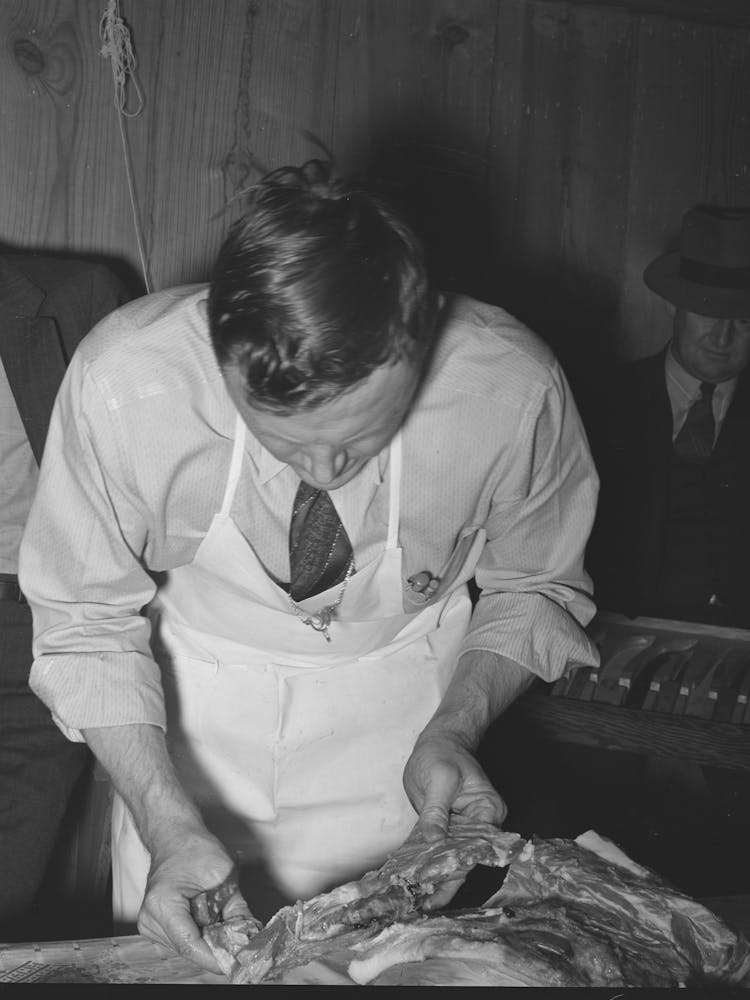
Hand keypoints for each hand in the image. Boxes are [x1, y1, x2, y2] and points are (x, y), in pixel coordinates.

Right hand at [136, 829, 256, 973]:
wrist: (176, 836)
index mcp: (163, 903)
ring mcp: (149, 924)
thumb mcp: (224, 875)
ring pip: (185, 948)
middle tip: (240, 944)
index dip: (214, 957)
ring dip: (207, 941)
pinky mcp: (154, 926)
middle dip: (215, 949)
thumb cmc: (196, 848)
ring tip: (222, 921)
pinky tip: (209, 921)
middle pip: (187, 949)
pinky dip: (199, 935)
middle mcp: (150, 917)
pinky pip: (181, 940)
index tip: (236, 962)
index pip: (189, 944)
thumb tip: (251, 935)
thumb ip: (237, 909)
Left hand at [402, 731, 506, 909]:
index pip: (474, 850)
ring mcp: (466, 826)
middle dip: (444, 882)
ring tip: (415, 898)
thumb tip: (433, 842)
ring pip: (452, 857)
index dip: (455, 874)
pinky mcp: (450, 826)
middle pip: (465, 859)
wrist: (441, 739)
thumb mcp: (439, 778)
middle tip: (420, 904)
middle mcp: (482, 823)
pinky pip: (441, 847)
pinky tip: (413, 879)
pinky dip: (429, 861)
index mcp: (487, 810)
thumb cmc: (443, 752)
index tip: (435, 895)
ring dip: (435, 875)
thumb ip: (436, 812)